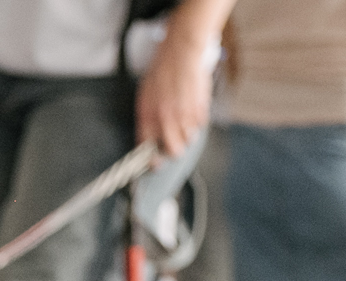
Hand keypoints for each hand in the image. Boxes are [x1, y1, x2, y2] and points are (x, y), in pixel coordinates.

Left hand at [136, 28, 213, 156]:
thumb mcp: (145, 94)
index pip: (147, 149)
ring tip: (183, 120)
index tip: (154, 163)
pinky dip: (197, 122)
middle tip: (172, 143)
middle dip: (173, 150)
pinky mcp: (200, 109)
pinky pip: (200, 126)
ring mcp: (185, 115)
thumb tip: (149, 137)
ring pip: (189, 140)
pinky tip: (192, 108)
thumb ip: (147, 118)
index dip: (151, 160)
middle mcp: (166, 119)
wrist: (182, 52)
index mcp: (148, 115)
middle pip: (174, 152)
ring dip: (186, 134)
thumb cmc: (163, 69)